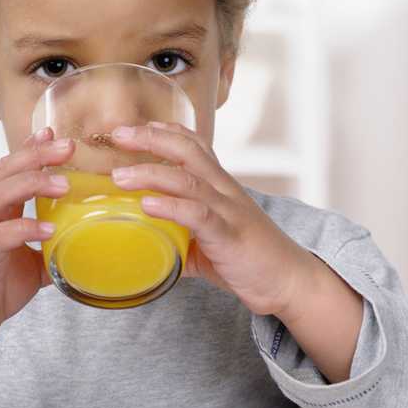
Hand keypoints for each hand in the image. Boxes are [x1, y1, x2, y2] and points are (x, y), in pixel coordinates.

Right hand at [0, 126, 73, 383]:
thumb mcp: (30, 263)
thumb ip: (51, 248)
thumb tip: (86, 246)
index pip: (10, 168)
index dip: (30, 148)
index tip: (55, 133)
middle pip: (6, 171)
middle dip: (37, 155)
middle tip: (68, 146)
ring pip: (0, 195)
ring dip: (32, 184)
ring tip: (64, 185)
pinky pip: (0, 235)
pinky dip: (24, 229)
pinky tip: (49, 230)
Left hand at [108, 121, 319, 317]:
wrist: (290, 280)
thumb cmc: (251, 259)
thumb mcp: (211, 240)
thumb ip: (181, 235)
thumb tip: (147, 240)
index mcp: (221, 187)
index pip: (195, 145)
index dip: (165, 131)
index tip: (134, 127)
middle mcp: (225, 190)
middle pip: (187, 150)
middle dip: (150, 138)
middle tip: (117, 135)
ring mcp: (228, 211)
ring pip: (188, 180)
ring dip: (150, 173)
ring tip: (120, 177)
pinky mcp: (229, 236)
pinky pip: (198, 215)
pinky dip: (170, 207)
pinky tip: (147, 205)